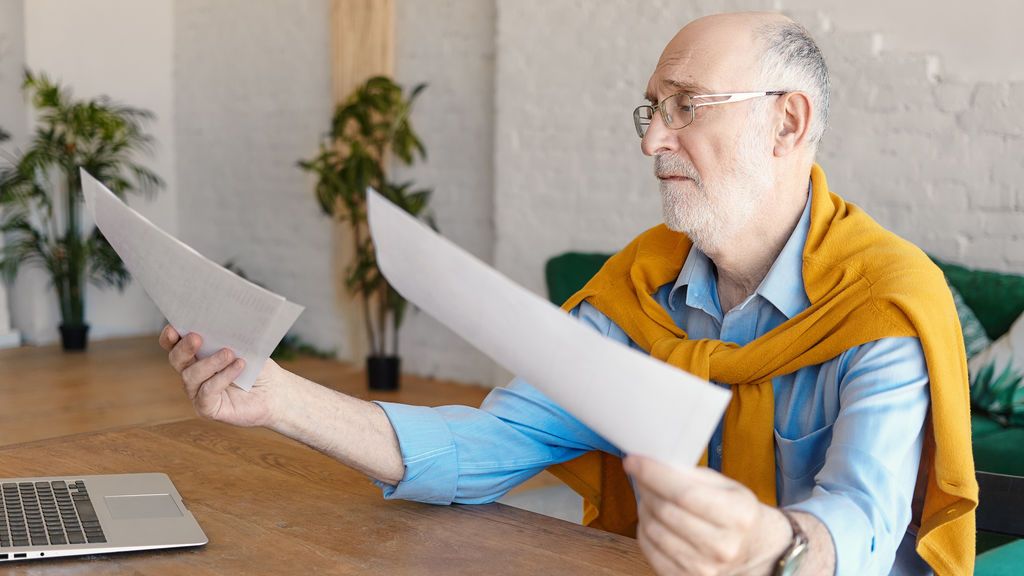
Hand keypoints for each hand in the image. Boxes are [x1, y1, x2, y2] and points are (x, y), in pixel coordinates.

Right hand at [159, 325, 281, 427]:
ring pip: (191, 376)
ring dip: (210, 362)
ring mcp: (198, 393)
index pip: (174, 346)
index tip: (173, 328)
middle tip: (196, 337)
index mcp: (197, 356)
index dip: (169, 338)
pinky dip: (222, 377)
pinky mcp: (208, 409)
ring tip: (229, 353)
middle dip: (184, 348)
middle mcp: (193, 375)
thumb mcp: (244, 347)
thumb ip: (228, 337)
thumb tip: (220, 323)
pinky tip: (238, 366)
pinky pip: (207, 392)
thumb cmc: (258, 367)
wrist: (276, 392)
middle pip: (177, 360)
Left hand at [623, 455, 790, 575]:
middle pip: (665, 511)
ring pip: (653, 530)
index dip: (653, 475)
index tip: (634, 461)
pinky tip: (652, 518)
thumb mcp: (727, 486)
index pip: (684, 493)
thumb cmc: (736, 512)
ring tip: (650, 497)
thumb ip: (693, 475)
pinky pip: (649, 550)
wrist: (754, 549)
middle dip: (646, 488)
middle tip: (641, 475)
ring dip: (644, 508)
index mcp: (737, 515)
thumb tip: (654, 463)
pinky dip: (644, 530)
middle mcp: (722, 546)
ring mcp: (703, 567)